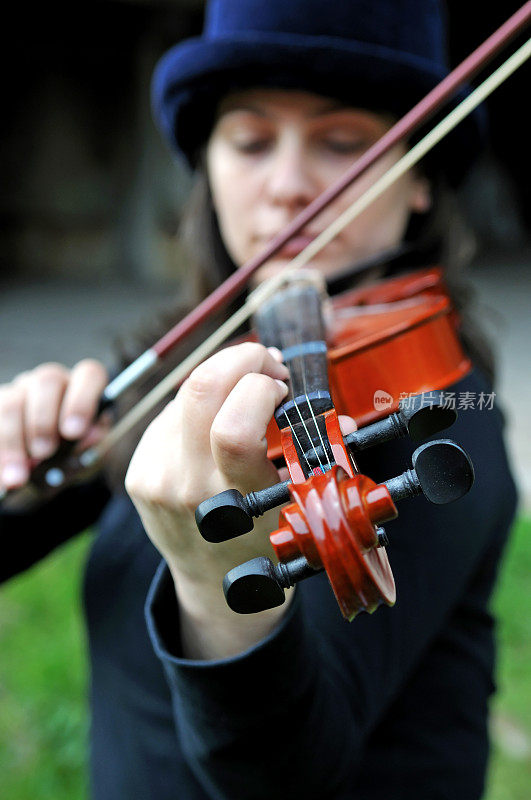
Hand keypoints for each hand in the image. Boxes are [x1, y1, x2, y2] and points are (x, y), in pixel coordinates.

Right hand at [0, 359, 108, 491]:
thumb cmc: (73, 452)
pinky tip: (3, 473)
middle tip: (43, 453)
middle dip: (43, 421)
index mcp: (83, 386)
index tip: (73, 432)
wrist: (49, 462)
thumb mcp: (86, 453)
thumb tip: (85, 438)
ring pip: (12, 402)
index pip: (89, 374)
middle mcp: (51, 382)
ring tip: (18, 475)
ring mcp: (20, 391)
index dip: (82, 401)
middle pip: (46, 382)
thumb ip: (88, 445)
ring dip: (13, 440)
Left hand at [125, 342, 292, 656]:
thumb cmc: (264, 543)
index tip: (284, 387)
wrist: (213, 586)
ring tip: (244, 393)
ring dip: (221, 381)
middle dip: (240, 358)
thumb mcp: (296, 508)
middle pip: (200, 390)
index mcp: (237, 500)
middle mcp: (189, 489)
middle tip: (266, 363)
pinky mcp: (137, 475)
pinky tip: (214, 421)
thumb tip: (340, 417)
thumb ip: (317, 456)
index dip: (262, 387)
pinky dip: (197, 406)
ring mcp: (157, 480)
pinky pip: (167, 416)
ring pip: (184, 396)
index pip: (234, 427)